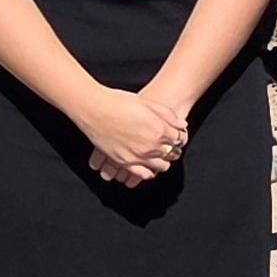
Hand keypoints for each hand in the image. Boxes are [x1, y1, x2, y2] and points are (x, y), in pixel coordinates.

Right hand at [77, 86, 191, 186]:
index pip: (179, 139)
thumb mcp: (147, 103)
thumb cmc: (119, 102)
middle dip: (173, 149)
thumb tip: (183, 125)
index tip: (176, 135)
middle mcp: (151, 146)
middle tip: (169, 145)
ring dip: (163, 161)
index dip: (179, 136)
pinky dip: (148, 172)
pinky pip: (142, 174)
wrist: (94, 108)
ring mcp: (138, 156)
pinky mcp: (124, 162)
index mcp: (159, 129)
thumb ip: (167, 115)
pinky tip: (148, 167)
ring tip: (159, 155)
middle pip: (172, 153)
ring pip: (160, 166)